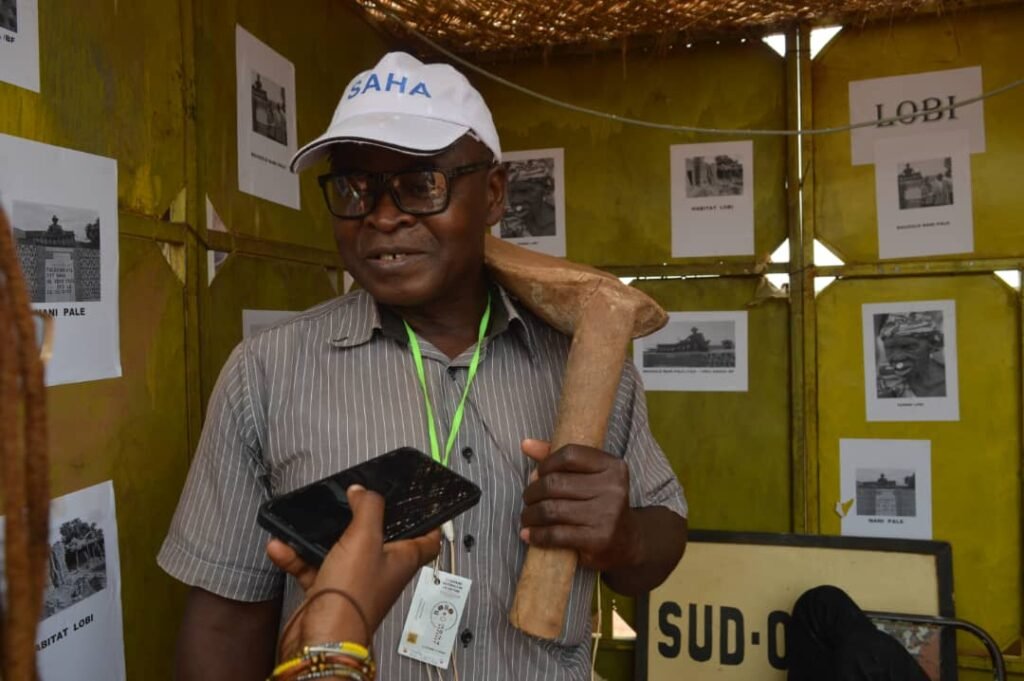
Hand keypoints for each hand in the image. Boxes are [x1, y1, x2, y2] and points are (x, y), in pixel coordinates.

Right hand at [267, 485, 440, 657]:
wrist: (321, 638)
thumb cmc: (353, 596)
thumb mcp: (365, 538)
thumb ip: (368, 508)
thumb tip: (365, 491)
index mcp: (402, 559)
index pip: (427, 540)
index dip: (428, 521)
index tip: (420, 504)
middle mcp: (381, 570)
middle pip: (380, 539)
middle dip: (364, 519)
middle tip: (354, 499)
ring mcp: (353, 580)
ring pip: (341, 549)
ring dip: (321, 535)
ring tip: (310, 519)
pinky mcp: (327, 590)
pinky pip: (312, 566)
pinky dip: (297, 555)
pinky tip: (282, 545)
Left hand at [519, 439, 636, 570]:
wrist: (627, 541)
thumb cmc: (599, 503)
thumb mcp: (587, 476)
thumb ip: (558, 459)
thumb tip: (526, 444)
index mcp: (612, 466)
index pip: (569, 455)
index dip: (546, 464)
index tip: (536, 475)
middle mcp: (613, 488)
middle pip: (556, 483)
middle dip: (532, 492)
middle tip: (528, 499)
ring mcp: (607, 514)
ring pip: (552, 509)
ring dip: (531, 514)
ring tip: (527, 517)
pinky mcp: (599, 540)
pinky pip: (557, 534)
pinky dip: (537, 535)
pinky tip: (529, 535)